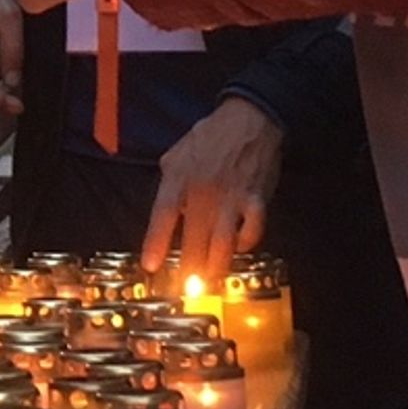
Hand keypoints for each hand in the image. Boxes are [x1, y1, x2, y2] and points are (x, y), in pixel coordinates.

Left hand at [141, 97, 284, 279]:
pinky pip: (252, 232)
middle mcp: (203, 193)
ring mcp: (231, 199)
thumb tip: (165, 209)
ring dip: (216, 267)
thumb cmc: (209, 137)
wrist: (249, 121)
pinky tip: (238, 249)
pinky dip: (245, 245)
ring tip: (211, 281)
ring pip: (223, 245)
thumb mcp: (176, 154)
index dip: (155, 244)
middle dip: (190, 268)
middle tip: (187, 287)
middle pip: (193, 240)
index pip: (162, 217)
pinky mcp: (257, 201)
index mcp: (178, 179)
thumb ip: (168, 182)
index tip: (150, 266)